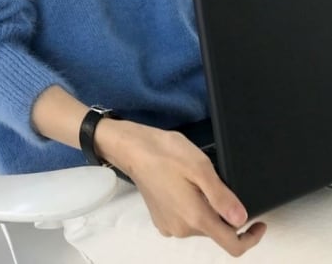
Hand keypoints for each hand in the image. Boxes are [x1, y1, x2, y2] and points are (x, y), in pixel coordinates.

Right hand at [95, 120, 266, 256]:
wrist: (133, 148)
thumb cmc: (165, 153)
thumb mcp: (200, 167)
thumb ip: (222, 197)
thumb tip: (242, 220)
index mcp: (196, 217)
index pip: (232, 244)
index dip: (251, 238)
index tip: (259, 222)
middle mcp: (182, 229)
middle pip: (216, 232)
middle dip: (224, 213)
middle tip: (218, 181)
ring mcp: (169, 226)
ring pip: (200, 225)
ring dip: (207, 208)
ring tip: (196, 179)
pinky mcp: (160, 219)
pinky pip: (185, 220)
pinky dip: (192, 208)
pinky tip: (183, 185)